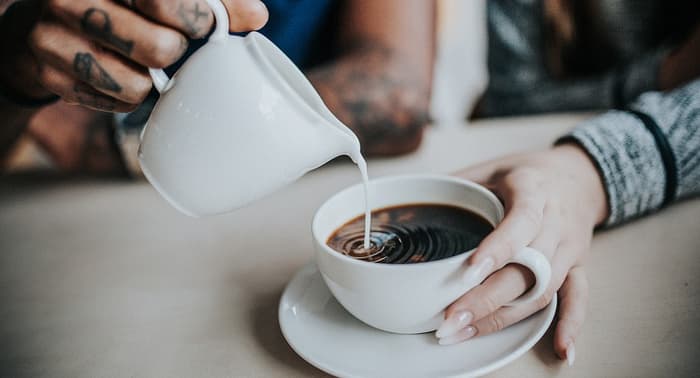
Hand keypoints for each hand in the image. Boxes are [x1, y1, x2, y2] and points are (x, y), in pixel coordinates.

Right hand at [0, 0, 267, 111]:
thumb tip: (257, 15)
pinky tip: (117, 75)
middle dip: (176, 52)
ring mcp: (52, 37)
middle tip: (171, 45)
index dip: (197, 16)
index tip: (208, 27)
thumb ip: (211, 1)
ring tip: (141, 62)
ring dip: (151, 81)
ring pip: (137, 84)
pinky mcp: (47, 74)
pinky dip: (126, 97)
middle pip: (160, 47)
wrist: (41, 27)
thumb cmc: (119, 8)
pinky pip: (114, 103)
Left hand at [435, 144, 608, 363]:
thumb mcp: (491, 167)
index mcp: (534, 191)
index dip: (497, 249)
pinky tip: (560, 351)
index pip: (520, 223)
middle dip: (486, 298)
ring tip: (464, 332)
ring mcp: (569, 248)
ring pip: (543, 290)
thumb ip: (456, 182)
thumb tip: (411, 195)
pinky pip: (578, 297)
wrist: (578, 175)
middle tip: (449, 319)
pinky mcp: (578, 266)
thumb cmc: (527, 173)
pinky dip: (571, 325)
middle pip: (527, 268)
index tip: (468, 272)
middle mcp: (555, 222)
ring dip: (504, 316)